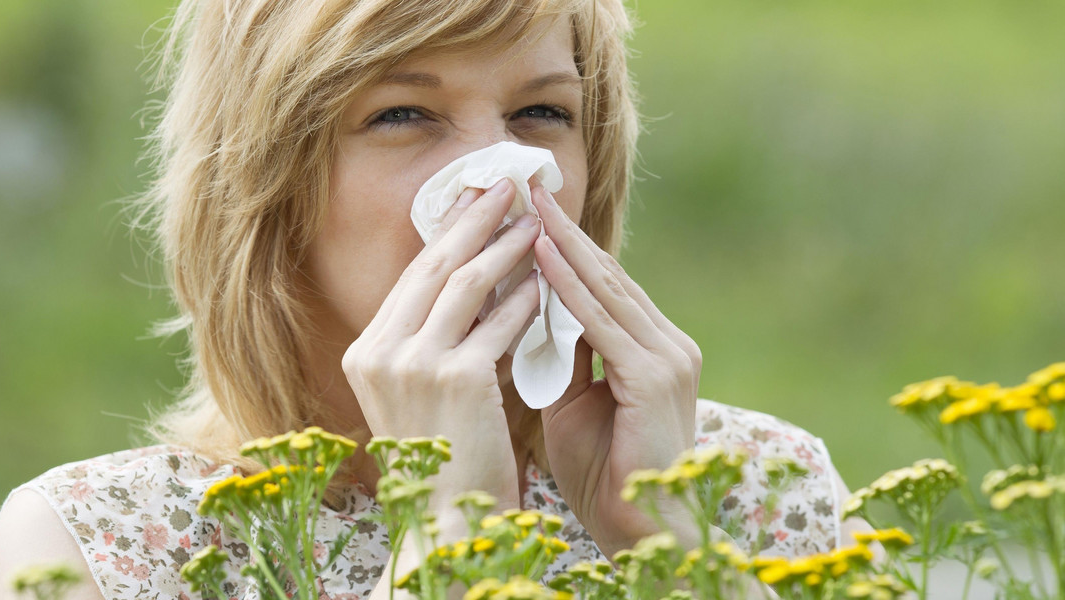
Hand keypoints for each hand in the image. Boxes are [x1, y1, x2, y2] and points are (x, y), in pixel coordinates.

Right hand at [341, 178, 540, 515]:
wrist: (443, 523)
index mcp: (366, 354)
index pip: (413, 277)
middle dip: (474, 218)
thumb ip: (433, 342)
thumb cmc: (441, 462)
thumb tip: (476, 283)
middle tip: (506, 183)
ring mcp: (413, 364)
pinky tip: (545, 281)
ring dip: (505, 247)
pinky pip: (498, 323)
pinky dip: (524, 299)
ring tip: (535, 221)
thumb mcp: (420, 394)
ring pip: (466, 283)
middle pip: (434, 265)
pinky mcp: (454, 378)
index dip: (447, 233)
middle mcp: (379, 352)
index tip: (474, 200)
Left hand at [530, 184, 701, 556]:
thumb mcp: (575, 403)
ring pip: (605, 288)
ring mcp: (667, 357)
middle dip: (563, 231)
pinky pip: (601, 322)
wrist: (640, 529)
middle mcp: (668, 344)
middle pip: (607, 275)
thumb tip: (534, 315)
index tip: (529, 213)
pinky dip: (569, 288)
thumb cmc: (604, 473)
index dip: (566, 248)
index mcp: (654, 349)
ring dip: (563, 246)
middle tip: (526, 188)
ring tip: (529, 206)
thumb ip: (563, 357)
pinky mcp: (654, 376)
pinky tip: (542, 257)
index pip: (604, 287)